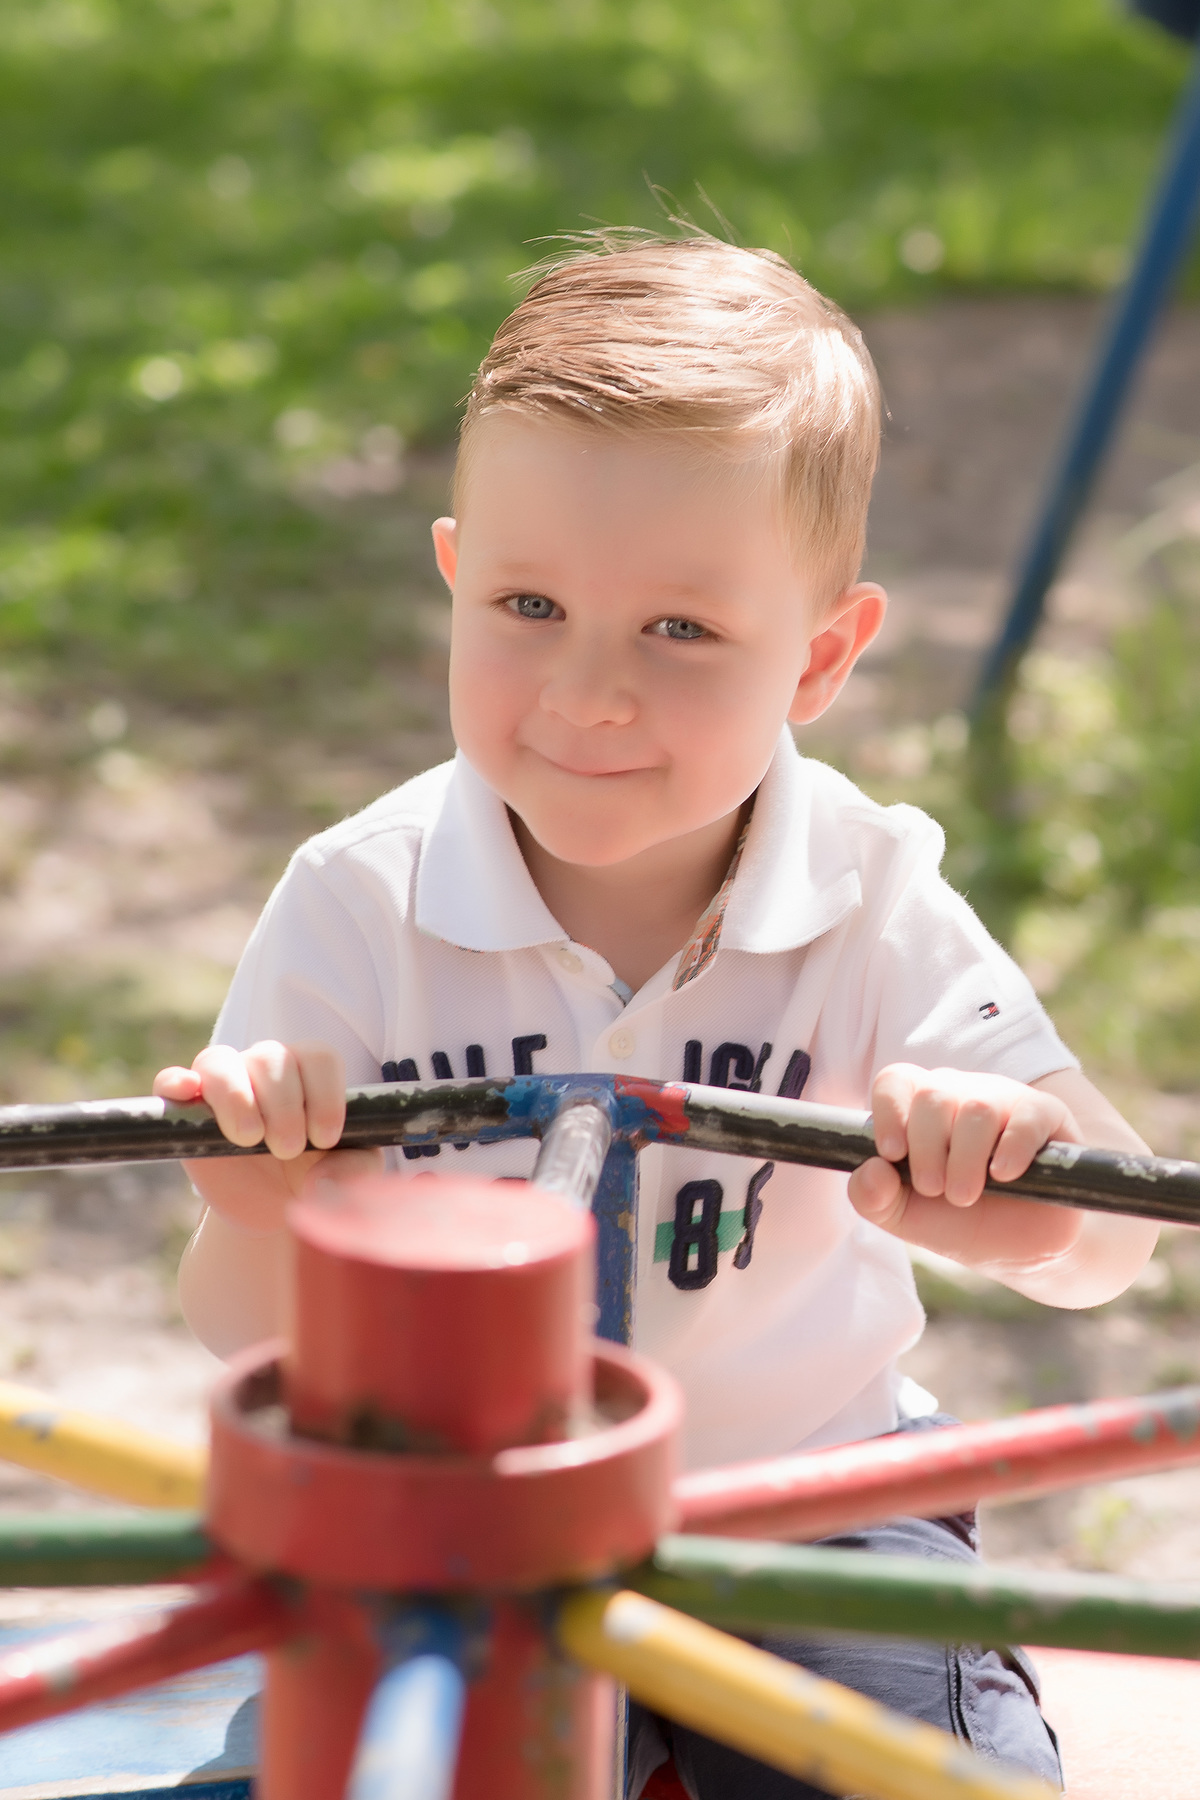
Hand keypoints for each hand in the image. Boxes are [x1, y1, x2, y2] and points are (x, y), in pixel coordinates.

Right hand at [154, 1040, 381, 1229]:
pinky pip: (171, 1079)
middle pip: (272, 1058)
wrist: (272, 1208)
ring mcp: (224, 1084)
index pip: (319, 1058)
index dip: (324, 1094)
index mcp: (310, 1074)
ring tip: (249, 1137)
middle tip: (287, 1150)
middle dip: (284, 1106)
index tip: (325, 1138)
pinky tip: (187, 1092)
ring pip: (221, 1061)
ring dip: (237, 1098)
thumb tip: (322, 1180)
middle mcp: (266, 1068)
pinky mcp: (185, 1110)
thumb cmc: (315, 1176)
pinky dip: (176, 1081)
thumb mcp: (346, 1176)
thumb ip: (353, 1171)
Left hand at [847, 1063, 1086, 1277]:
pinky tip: (1004, 1176)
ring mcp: (1004, 1100)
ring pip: (977, 1108)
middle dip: (927, 1149)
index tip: (892, 1153)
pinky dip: (1011, 1150)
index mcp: (920, 1109)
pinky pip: (1027, 1118)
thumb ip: (873, 1198)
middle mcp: (959, 1095)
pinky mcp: (1046, 1116)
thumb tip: (871, 1170)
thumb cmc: (961, 1222)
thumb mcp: (906, 1218)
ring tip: (965, 1195)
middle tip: (935, 1189)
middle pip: (933, 1096)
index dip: (889, 1112)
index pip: (896, 1080)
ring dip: (965, 1159)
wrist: (1023, 1251)